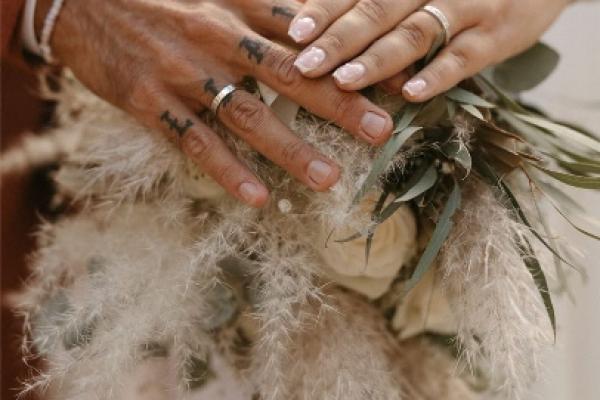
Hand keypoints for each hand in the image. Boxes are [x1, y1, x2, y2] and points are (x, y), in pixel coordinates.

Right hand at [43, 0, 393, 206]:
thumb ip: (263, 9)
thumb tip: (315, 27)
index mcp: (237, 8)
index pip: (308, 36)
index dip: (352, 59)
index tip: (392, 82)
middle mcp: (217, 39)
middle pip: (289, 74)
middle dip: (338, 104)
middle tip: (381, 133)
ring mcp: (183, 73)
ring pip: (247, 114)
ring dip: (290, 148)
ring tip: (329, 178)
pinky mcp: (149, 101)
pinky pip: (194, 141)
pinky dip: (226, 170)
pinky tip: (256, 197)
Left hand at [288, 0, 570, 99]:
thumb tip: (319, 15)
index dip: (324, 10)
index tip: (295, 34)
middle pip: (378, 9)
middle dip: (339, 40)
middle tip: (305, 65)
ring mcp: (467, 7)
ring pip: (415, 34)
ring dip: (378, 60)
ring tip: (344, 82)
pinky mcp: (495, 36)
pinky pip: (463, 58)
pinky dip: (437, 76)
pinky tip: (412, 95)